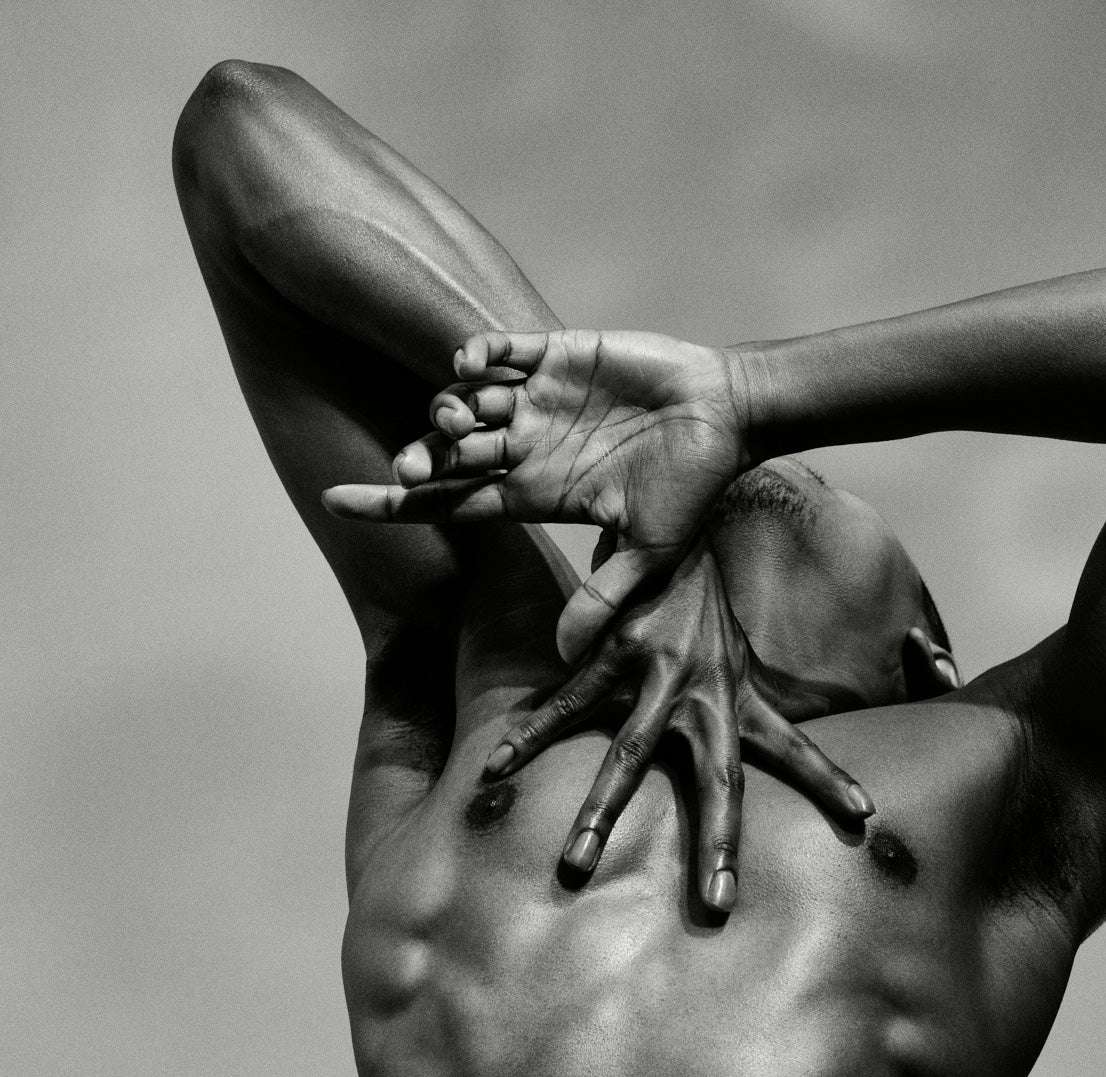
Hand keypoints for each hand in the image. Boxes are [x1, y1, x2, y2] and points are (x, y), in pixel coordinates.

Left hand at [323, 328, 751, 661]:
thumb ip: (603, 597)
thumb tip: (563, 654)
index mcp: (536, 493)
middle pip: (446, 452)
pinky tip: (470, 363)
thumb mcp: (648, 551)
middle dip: (419, 458)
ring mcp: (540, 400)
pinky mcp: (560, 355)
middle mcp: (527, 446)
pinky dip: (478, 354)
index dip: (391, 504)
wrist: (728, 416)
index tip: (333, 501)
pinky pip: (502, 349)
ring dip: (446, 407)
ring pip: (465, 401)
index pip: (449, 502)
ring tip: (456, 415)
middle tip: (410, 465)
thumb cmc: (692, 486)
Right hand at [484, 540, 873, 914]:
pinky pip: (564, 705)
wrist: (668, 534)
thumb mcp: (749, 677)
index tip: (864, 817)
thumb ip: (774, 733)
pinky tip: (495, 768)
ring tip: (577, 863)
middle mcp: (705, 694)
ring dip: (602, 810)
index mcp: (740, 702)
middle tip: (720, 903)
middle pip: (718, 780)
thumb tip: (839, 776)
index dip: (830, 779)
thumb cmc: (708, 627)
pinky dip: (529, 737)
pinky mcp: (607, 653)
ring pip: (630, 755)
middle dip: (719, 841)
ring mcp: (655, 674)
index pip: (795, 748)